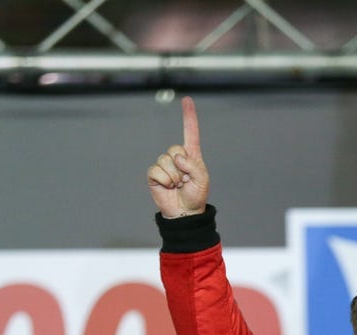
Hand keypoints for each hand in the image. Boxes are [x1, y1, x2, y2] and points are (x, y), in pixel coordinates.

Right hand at [147, 96, 208, 217]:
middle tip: (185, 180)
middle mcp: (177, 157)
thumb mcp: (202, 179)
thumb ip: (193, 165)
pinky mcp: (154, 174)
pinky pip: (156, 170)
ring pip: (165, 160)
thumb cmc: (196, 195)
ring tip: (177, 185)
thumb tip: (176, 157)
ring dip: (174, 176)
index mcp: (191, 155)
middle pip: (175, 148)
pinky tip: (168, 187)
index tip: (187, 100)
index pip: (190, 132)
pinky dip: (164, 180)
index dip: (189, 116)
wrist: (184, 212)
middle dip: (182, 166)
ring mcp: (164, 165)